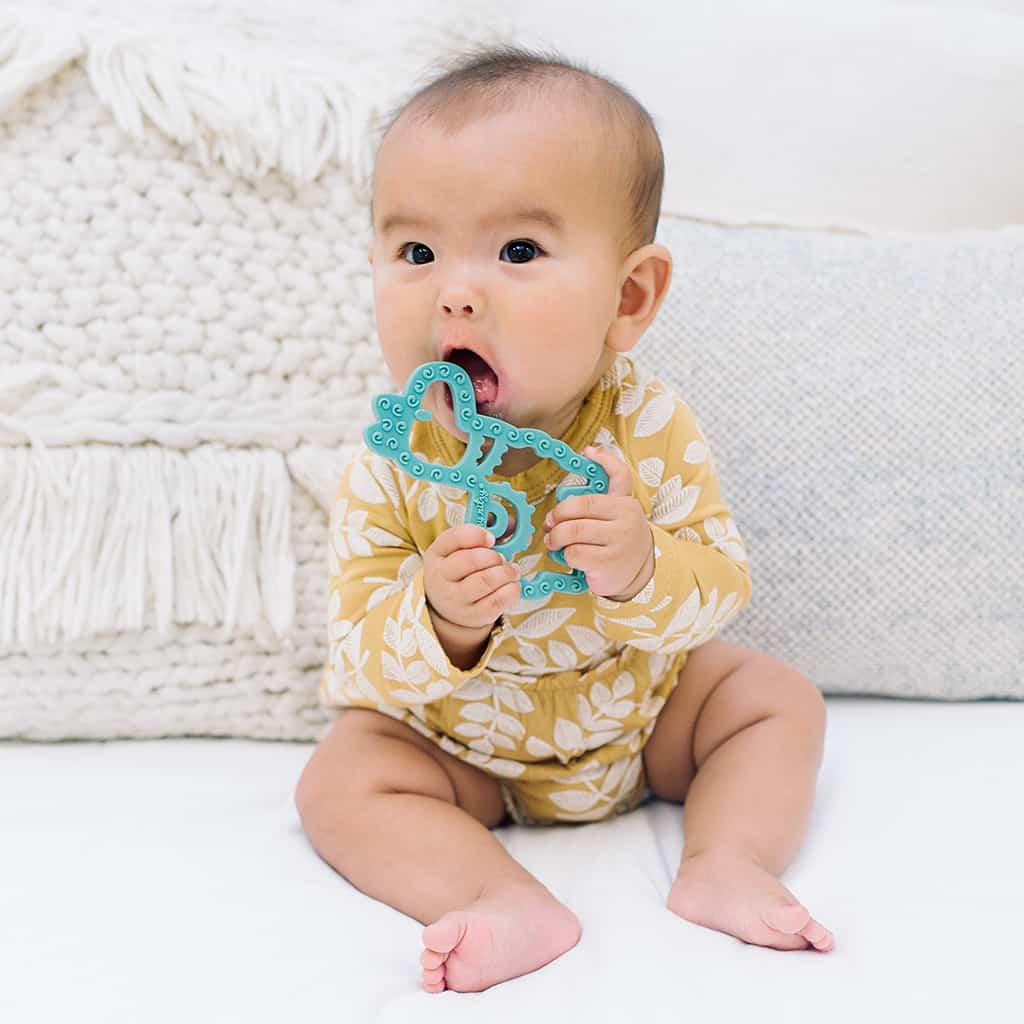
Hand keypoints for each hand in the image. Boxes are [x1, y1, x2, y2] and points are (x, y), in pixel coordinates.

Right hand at [424, 523, 521, 629]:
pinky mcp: (472, 615)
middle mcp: (441, 577)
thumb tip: (513, 522)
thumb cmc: (457, 570)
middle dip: (494, 556)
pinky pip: (497, 601)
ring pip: (485, 581)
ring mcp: (455, 599)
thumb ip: (481, 534)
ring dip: (505, 572)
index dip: (477, 535)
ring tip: (510, 570)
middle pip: (471, 560)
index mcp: (437, 553)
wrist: (444, 606)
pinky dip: (511, 590)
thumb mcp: (457, 549)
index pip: (455, 538)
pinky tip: (512, 584)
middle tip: (501, 558)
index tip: (491, 538)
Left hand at [543, 444, 653, 599]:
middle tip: (550, 525)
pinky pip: (574, 553)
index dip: (603, 460)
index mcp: (625, 504)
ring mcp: (619, 541)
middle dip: (558, 515)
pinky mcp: (608, 563)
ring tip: (554, 542)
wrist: (636, 576)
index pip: (619, 476)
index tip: (585, 452)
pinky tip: (570, 558)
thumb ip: (605, 491)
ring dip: (556, 538)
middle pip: (581, 506)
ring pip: (573, 531)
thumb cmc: (617, 541)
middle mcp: (627, 519)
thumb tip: (590, 451)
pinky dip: (565, 556)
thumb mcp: (617, 515)